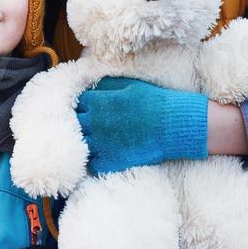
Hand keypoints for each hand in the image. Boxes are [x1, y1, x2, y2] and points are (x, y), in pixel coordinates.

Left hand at [74, 77, 208, 174]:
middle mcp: (95, 123)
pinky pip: (92, 164)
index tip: (90, 107)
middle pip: (74, 123)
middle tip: (91, 123)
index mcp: (98, 102)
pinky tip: (103, 154)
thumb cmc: (154, 101)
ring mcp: (101, 144)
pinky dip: (95, 160)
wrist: (173, 124)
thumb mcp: (129, 85)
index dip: (84, 105)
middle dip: (80, 122)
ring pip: (79, 144)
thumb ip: (107, 85)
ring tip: (95, 139)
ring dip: (85, 141)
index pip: (78, 102)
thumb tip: (93, 85)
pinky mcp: (111, 161)